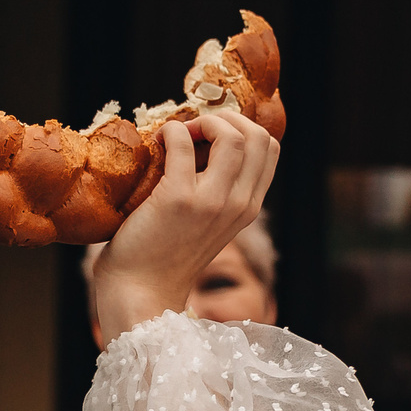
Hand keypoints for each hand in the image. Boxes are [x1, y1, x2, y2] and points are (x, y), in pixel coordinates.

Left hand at [90, 111, 279, 343]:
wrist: (140, 291)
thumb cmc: (165, 253)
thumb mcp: (208, 222)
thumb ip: (217, 190)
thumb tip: (201, 142)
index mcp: (248, 208)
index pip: (269, 148)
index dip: (241, 128)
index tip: (211, 135)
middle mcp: (238, 204)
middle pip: (258, 136)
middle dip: (226, 119)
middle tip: (195, 130)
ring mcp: (211, 202)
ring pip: (233, 135)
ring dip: (202, 122)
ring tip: (178, 135)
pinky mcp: (178, 199)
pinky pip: (181, 141)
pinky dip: (169, 131)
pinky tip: (157, 143)